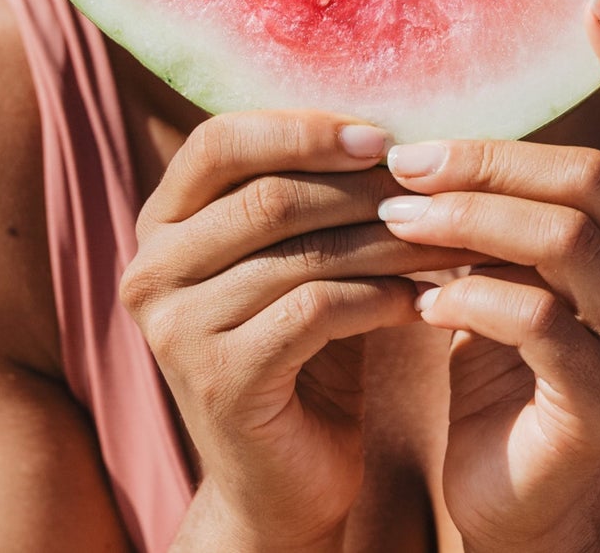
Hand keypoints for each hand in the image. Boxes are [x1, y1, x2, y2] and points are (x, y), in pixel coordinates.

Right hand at [118, 110, 470, 551]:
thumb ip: (308, 187)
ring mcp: (176, 328)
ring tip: (448, 238)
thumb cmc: (300, 346)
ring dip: (388, 241)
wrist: (283, 480)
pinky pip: (316, 310)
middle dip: (361, 188)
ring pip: (300, 251)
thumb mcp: (292, 253)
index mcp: (162, 223)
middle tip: (433, 188)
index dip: (301, 129)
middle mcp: (151, 269)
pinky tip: (422, 300)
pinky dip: (380, 298)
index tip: (379, 135)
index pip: (219, 141)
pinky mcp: (220, 380)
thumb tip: (384, 120)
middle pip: (267, 194)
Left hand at [378, 0, 599, 552]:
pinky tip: (420, 302)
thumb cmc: (495, 365)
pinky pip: (541, 322)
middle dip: (491, 160)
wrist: (504, 499)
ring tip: (397, 221)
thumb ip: (496, 207)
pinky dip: (471, 298)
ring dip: (469, 221)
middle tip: (405, 162)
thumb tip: (426, 130)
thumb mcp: (498, 270)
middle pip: (592, 181)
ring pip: (567, 243)